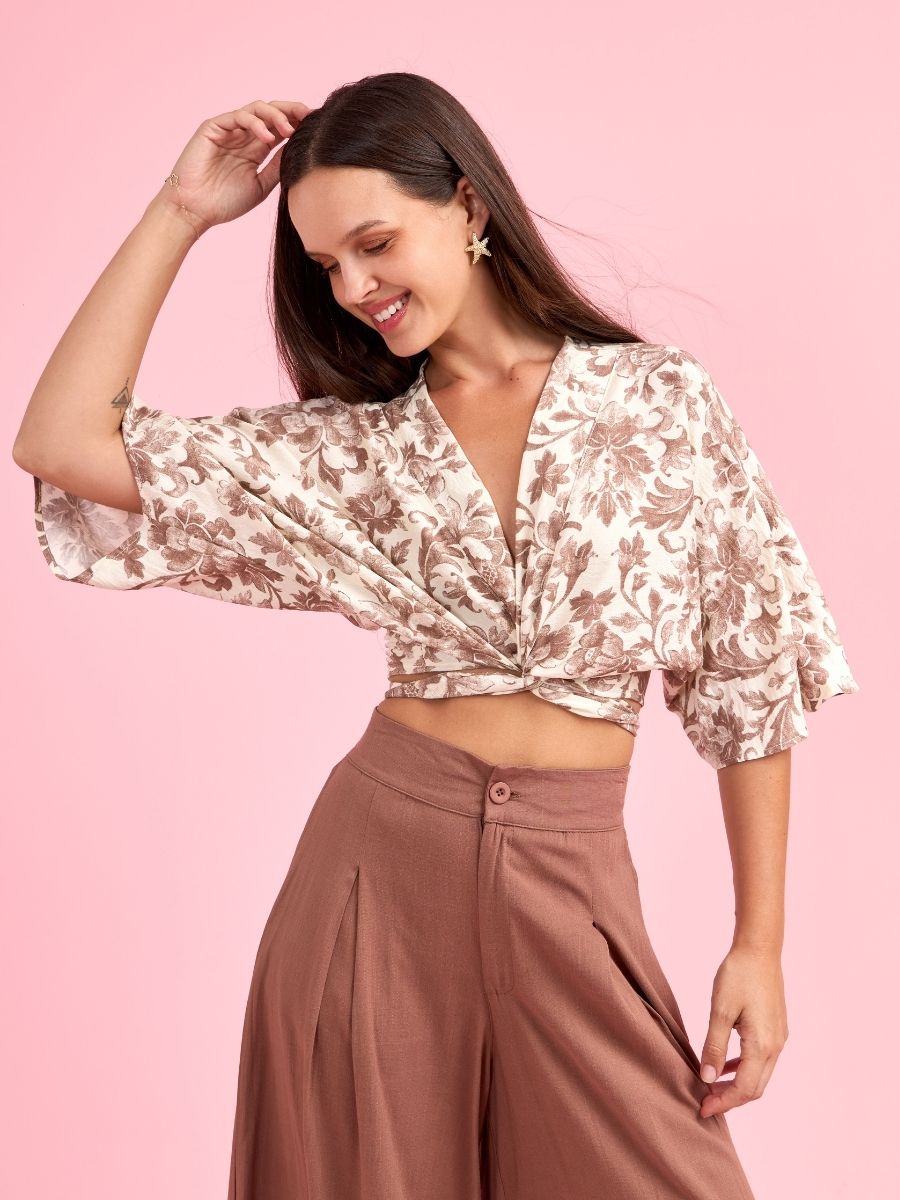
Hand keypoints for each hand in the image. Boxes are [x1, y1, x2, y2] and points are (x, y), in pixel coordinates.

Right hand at [156, 99, 312, 236]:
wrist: (194, 211)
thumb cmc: (224, 203)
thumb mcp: (261, 185)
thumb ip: (278, 167)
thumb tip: (299, 150)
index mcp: (255, 149)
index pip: (280, 128)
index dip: (298, 123)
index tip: (316, 126)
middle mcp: (243, 136)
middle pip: (271, 113)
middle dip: (291, 111)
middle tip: (309, 116)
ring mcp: (228, 130)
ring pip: (256, 110)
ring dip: (276, 116)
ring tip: (290, 129)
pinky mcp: (212, 128)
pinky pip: (237, 117)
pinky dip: (254, 124)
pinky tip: (268, 137)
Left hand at [697, 945, 788, 1117]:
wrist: (759, 949)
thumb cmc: (738, 975)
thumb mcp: (720, 1010)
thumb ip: (714, 1046)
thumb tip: (707, 1078)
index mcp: (762, 1044)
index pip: (745, 1088)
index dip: (724, 1102)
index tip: (702, 1109)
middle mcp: (776, 1046)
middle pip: (755, 1088)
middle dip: (731, 1099)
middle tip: (705, 1102)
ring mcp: (779, 1038)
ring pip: (760, 1075)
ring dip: (738, 1085)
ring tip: (712, 1086)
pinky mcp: (776, 1029)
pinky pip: (761, 1060)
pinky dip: (744, 1069)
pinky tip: (725, 1064)